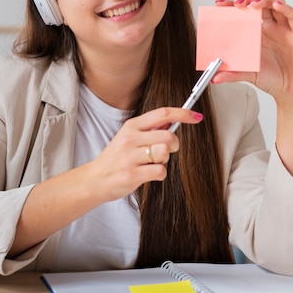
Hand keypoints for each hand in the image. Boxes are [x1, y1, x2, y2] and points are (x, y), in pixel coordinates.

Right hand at [88, 108, 202, 201]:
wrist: (95, 179)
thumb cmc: (116, 158)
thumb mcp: (129, 137)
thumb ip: (150, 130)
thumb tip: (173, 121)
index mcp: (132, 126)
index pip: (163, 113)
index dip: (183, 114)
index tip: (196, 116)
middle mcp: (130, 138)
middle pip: (168, 136)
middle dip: (174, 145)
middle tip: (164, 152)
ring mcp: (130, 157)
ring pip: (165, 153)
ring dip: (165, 160)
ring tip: (152, 163)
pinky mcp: (132, 174)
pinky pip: (160, 171)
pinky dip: (160, 174)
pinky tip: (148, 174)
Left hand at [213, 0, 292, 100]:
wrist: (291, 92)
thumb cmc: (273, 79)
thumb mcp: (249, 75)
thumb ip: (233, 74)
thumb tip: (215, 77)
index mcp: (257, 33)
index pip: (244, 12)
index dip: (232, 5)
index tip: (220, 5)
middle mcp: (271, 27)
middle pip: (260, 2)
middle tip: (238, 3)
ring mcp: (284, 28)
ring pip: (276, 3)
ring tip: (254, 3)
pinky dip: (285, 8)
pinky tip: (276, 5)